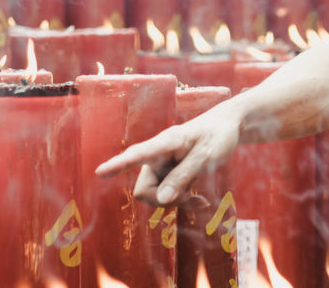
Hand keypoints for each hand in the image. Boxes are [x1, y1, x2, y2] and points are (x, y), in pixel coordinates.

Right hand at [94, 108, 240, 206]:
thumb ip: (184, 175)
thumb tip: (161, 198)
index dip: (118, 164)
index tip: (100, 172)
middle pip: (144, 188)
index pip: (137, 154)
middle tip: (192, 199)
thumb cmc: (218, 135)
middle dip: (164, 201)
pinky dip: (181, 200)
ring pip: (155, 195)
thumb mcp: (208, 156)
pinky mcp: (169, 173)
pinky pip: (166, 194)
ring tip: (200, 200)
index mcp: (166, 143)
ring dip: (175, 202)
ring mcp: (162, 165)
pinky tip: (199, 200)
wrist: (227, 126)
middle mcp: (158, 155)